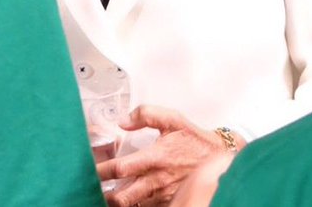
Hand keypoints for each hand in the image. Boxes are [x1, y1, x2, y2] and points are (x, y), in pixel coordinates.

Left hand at [96, 105, 240, 206]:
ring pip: (134, 206)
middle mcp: (157, 180)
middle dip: (105, 196)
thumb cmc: (195, 139)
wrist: (221, 158)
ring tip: (109, 195)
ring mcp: (164, 195)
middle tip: (95, 189)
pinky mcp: (171, 202)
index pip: (120, 169)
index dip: (101, 170)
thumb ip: (146, 115)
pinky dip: (136, 205)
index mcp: (155, 158)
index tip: (90, 169)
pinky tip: (130, 197)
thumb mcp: (172, 119)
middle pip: (122, 198)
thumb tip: (122, 121)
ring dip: (119, 202)